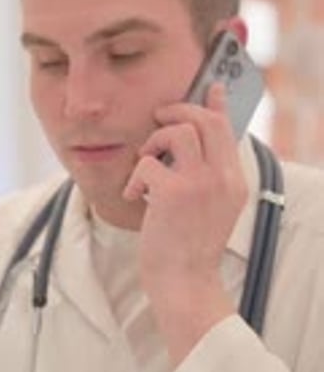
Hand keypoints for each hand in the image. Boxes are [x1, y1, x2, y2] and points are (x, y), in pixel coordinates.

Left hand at [123, 83, 247, 362]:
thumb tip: (193, 149)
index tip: (211, 86)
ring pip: (178, 132)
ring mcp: (201, 184)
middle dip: (177, 113)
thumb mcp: (211, 211)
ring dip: (154, 141)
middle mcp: (223, 179)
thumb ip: (208, 178)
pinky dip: (136, 176)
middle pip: (204, 121)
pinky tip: (136, 196)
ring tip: (145, 164)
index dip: (216, 105)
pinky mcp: (174, 193)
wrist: (185, 284)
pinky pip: (148, 163)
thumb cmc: (190, 251)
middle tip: (158, 121)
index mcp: (234, 182)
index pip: (228, 130)